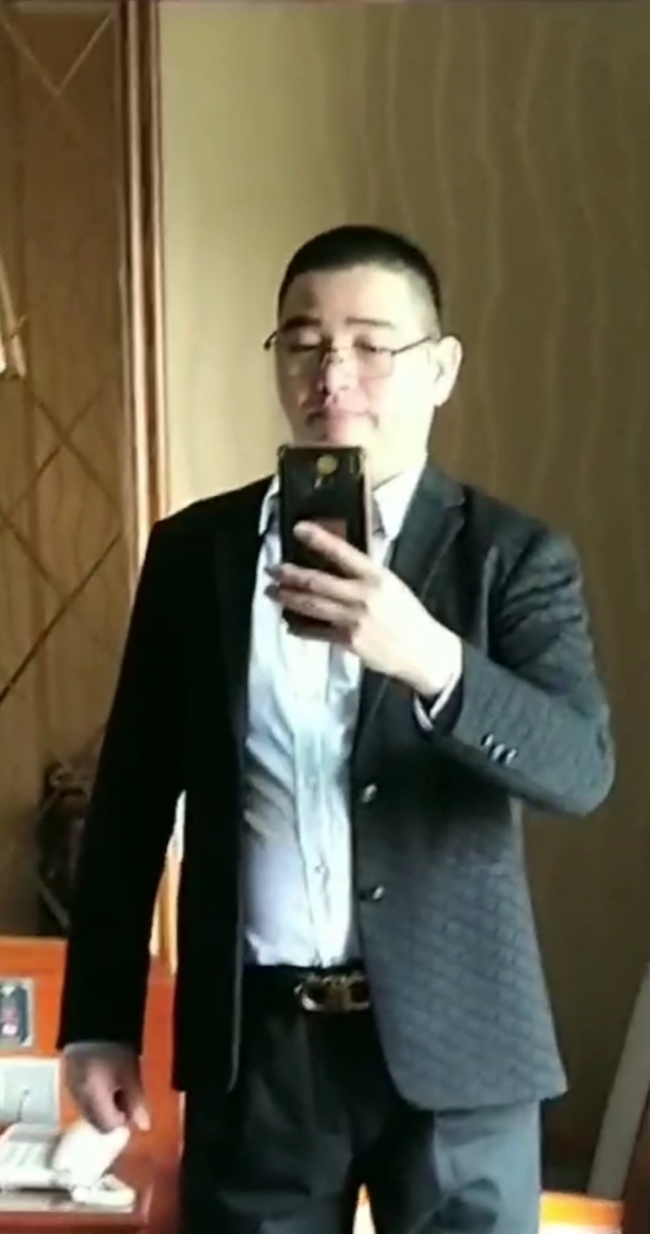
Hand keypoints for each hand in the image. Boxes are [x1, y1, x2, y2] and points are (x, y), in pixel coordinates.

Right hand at [64, 1044, 149, 1133]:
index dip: (124, 1120)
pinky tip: (105, 1077)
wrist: (92, 1019)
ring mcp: (70, 1088)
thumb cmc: (115, 1046)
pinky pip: (83, 1098)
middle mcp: (77, 1097)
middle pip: (96, 1122)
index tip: (135, 1105)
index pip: (108, 1127)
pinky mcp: (69, 1077)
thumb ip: (137, 1103)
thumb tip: (144, 1127)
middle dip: (114, 1114)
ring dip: (105, 1105)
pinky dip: (95, 1095)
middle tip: (128, 1093)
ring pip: (89, 1111)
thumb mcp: (130, 1073)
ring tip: (118, 1082)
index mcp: (91, 1098)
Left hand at [268, 521, 461, 695]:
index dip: (319, 539)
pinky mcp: (349, 642)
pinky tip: (289, 623)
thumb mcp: (393, 585)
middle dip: (291, 574)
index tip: (298, 528)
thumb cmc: (409, 615)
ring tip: (272, 591)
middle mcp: (363, 595)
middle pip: (318, 581)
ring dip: (289, 598)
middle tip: (272, 568)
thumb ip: (366, 574)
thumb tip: (340, 558)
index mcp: (377, 576)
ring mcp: (354, 620)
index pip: (343, 552)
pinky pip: (318, 632)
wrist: (424, 651)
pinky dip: (301, 627)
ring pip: (313, 606)